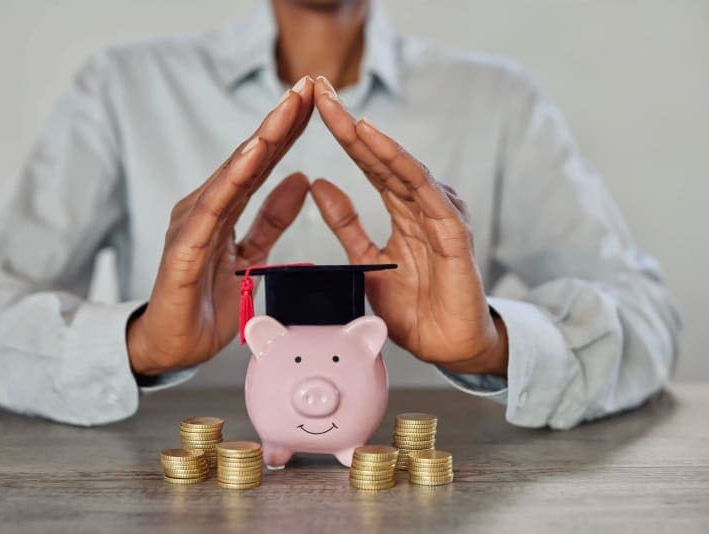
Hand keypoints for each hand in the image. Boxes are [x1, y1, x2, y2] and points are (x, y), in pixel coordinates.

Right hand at [128, 77, 315, 374]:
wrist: (171, 345)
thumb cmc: (204, 302)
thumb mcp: (251, 257)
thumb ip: (270, 219)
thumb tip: (301, 180)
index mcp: (224, 209)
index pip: (261, 164)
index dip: (287, 132)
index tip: (314, 102)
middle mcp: (206, 207)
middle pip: (249, 158)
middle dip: (279, 121)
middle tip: (307, 87)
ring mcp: (193, 223)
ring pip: (234, 174)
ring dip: (263, 139)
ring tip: (288, 108)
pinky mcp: (185, 246)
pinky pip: (215, 208)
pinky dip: (235, 178)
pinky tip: (254, 154)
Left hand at [309, 77, 507, 375]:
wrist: (449, 347)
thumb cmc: (414, 308)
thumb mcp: (366, 261)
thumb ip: (346, 225)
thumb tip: (318, 185)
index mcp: (403, 211)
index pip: (369, 164)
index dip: (342, 135)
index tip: (311, 107)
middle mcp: (423, 205)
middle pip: (382, 156)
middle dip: (349, 122)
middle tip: (318, 88)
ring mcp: (440, 215)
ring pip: (401, 167)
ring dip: (370, 137)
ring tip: (339, 111)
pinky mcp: (452, 233)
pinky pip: (423, 192)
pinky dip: (399, 165)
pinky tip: (376, 143)